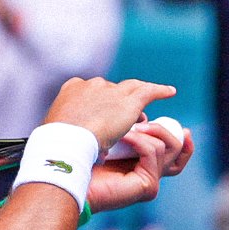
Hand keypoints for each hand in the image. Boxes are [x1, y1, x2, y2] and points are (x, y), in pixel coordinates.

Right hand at [42, 76, 176, 153]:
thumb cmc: (58, 141)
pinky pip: (149, 92)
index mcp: (72, 89)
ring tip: (148, 100)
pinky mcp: (128, 102)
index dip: (100, 102)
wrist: (68, 139)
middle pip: (112, 90)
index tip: (103, 114)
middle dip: (118, 101)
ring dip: (139, 95)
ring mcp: (111, 91)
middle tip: (123, 118)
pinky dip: (160, 91)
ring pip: (131, 88)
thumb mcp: (58, 133)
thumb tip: (77, 143)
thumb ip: (69, 132)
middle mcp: (92, 85)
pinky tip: (170, 92)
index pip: (92, 92)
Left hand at [88, 119, 193, 213]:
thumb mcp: (109, 135)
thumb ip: (127, 128)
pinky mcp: (148, 185)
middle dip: (165, 130)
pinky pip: (152, 150)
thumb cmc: (81, 154)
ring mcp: (150, 180)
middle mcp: (148, 173)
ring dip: (143, 131)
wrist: (68, 175)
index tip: (183, 128)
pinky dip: (136, 139)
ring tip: (123, 129)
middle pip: (178, 152)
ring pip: (167, 146)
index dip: (184, 143)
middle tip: (143, 121)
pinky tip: (120, 137)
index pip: (175, 155)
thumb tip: (142, 115)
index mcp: (141, 163)